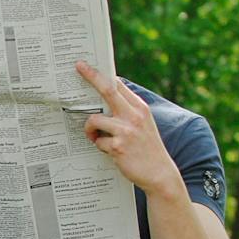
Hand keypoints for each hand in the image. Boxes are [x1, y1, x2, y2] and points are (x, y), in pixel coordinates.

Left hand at [75, 62, 184, 195]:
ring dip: (90, 129)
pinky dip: (99, 146)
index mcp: (140, 108)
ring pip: (94, 119)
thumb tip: (106, 97)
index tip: (86, 65)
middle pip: (107, 89)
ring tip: (96, 137)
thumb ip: (127, 111)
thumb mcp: (142, 124)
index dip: (101, 74)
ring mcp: (126, 130)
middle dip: (91, 76)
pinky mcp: (118, 146)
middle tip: (78, 66)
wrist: (160, 173)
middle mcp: (134, 115)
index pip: (118, 85)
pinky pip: (97, 141)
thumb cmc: (146, 148)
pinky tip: (109, 151)